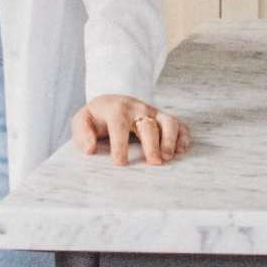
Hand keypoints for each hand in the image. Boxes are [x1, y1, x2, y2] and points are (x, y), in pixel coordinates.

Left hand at [72, 95, 188, 165]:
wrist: (113, 102)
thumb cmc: (98, 117)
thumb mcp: (83, 120)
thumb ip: (82, 133)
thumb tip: (90, 149)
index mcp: (117, 109)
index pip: (119, 126)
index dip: (120, 145)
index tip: (120, 164)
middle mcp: (138, 109)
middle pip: (148, 124)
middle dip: (152, 144)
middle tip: (154, 163)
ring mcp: (153, 113)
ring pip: (168, 121)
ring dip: (170, 139)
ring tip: (168, 157)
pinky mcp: (163, 118)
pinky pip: (179, 124)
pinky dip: (183, 136)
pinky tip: (181, 150)